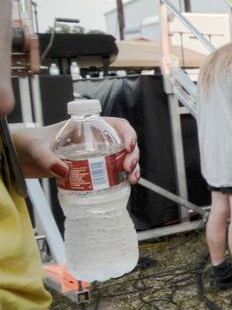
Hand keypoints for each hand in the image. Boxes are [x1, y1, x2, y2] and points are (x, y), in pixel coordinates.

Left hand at [14, 117, 139, 182]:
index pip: (116, 124)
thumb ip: (48, 158)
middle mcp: (95, 139)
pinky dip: (119, 178)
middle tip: (128, 168)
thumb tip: (64, 171)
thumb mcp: (37, 148)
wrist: (19, 155)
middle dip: (132, 155)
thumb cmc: (29, 143)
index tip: (128, 146)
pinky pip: (110, 172)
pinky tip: (123, 184)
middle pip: (124, 144)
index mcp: (87, 126)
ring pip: (121, 159)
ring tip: (131, 179)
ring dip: (131, 168)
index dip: (128, 134)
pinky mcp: (89, 169)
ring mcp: (94, 155)